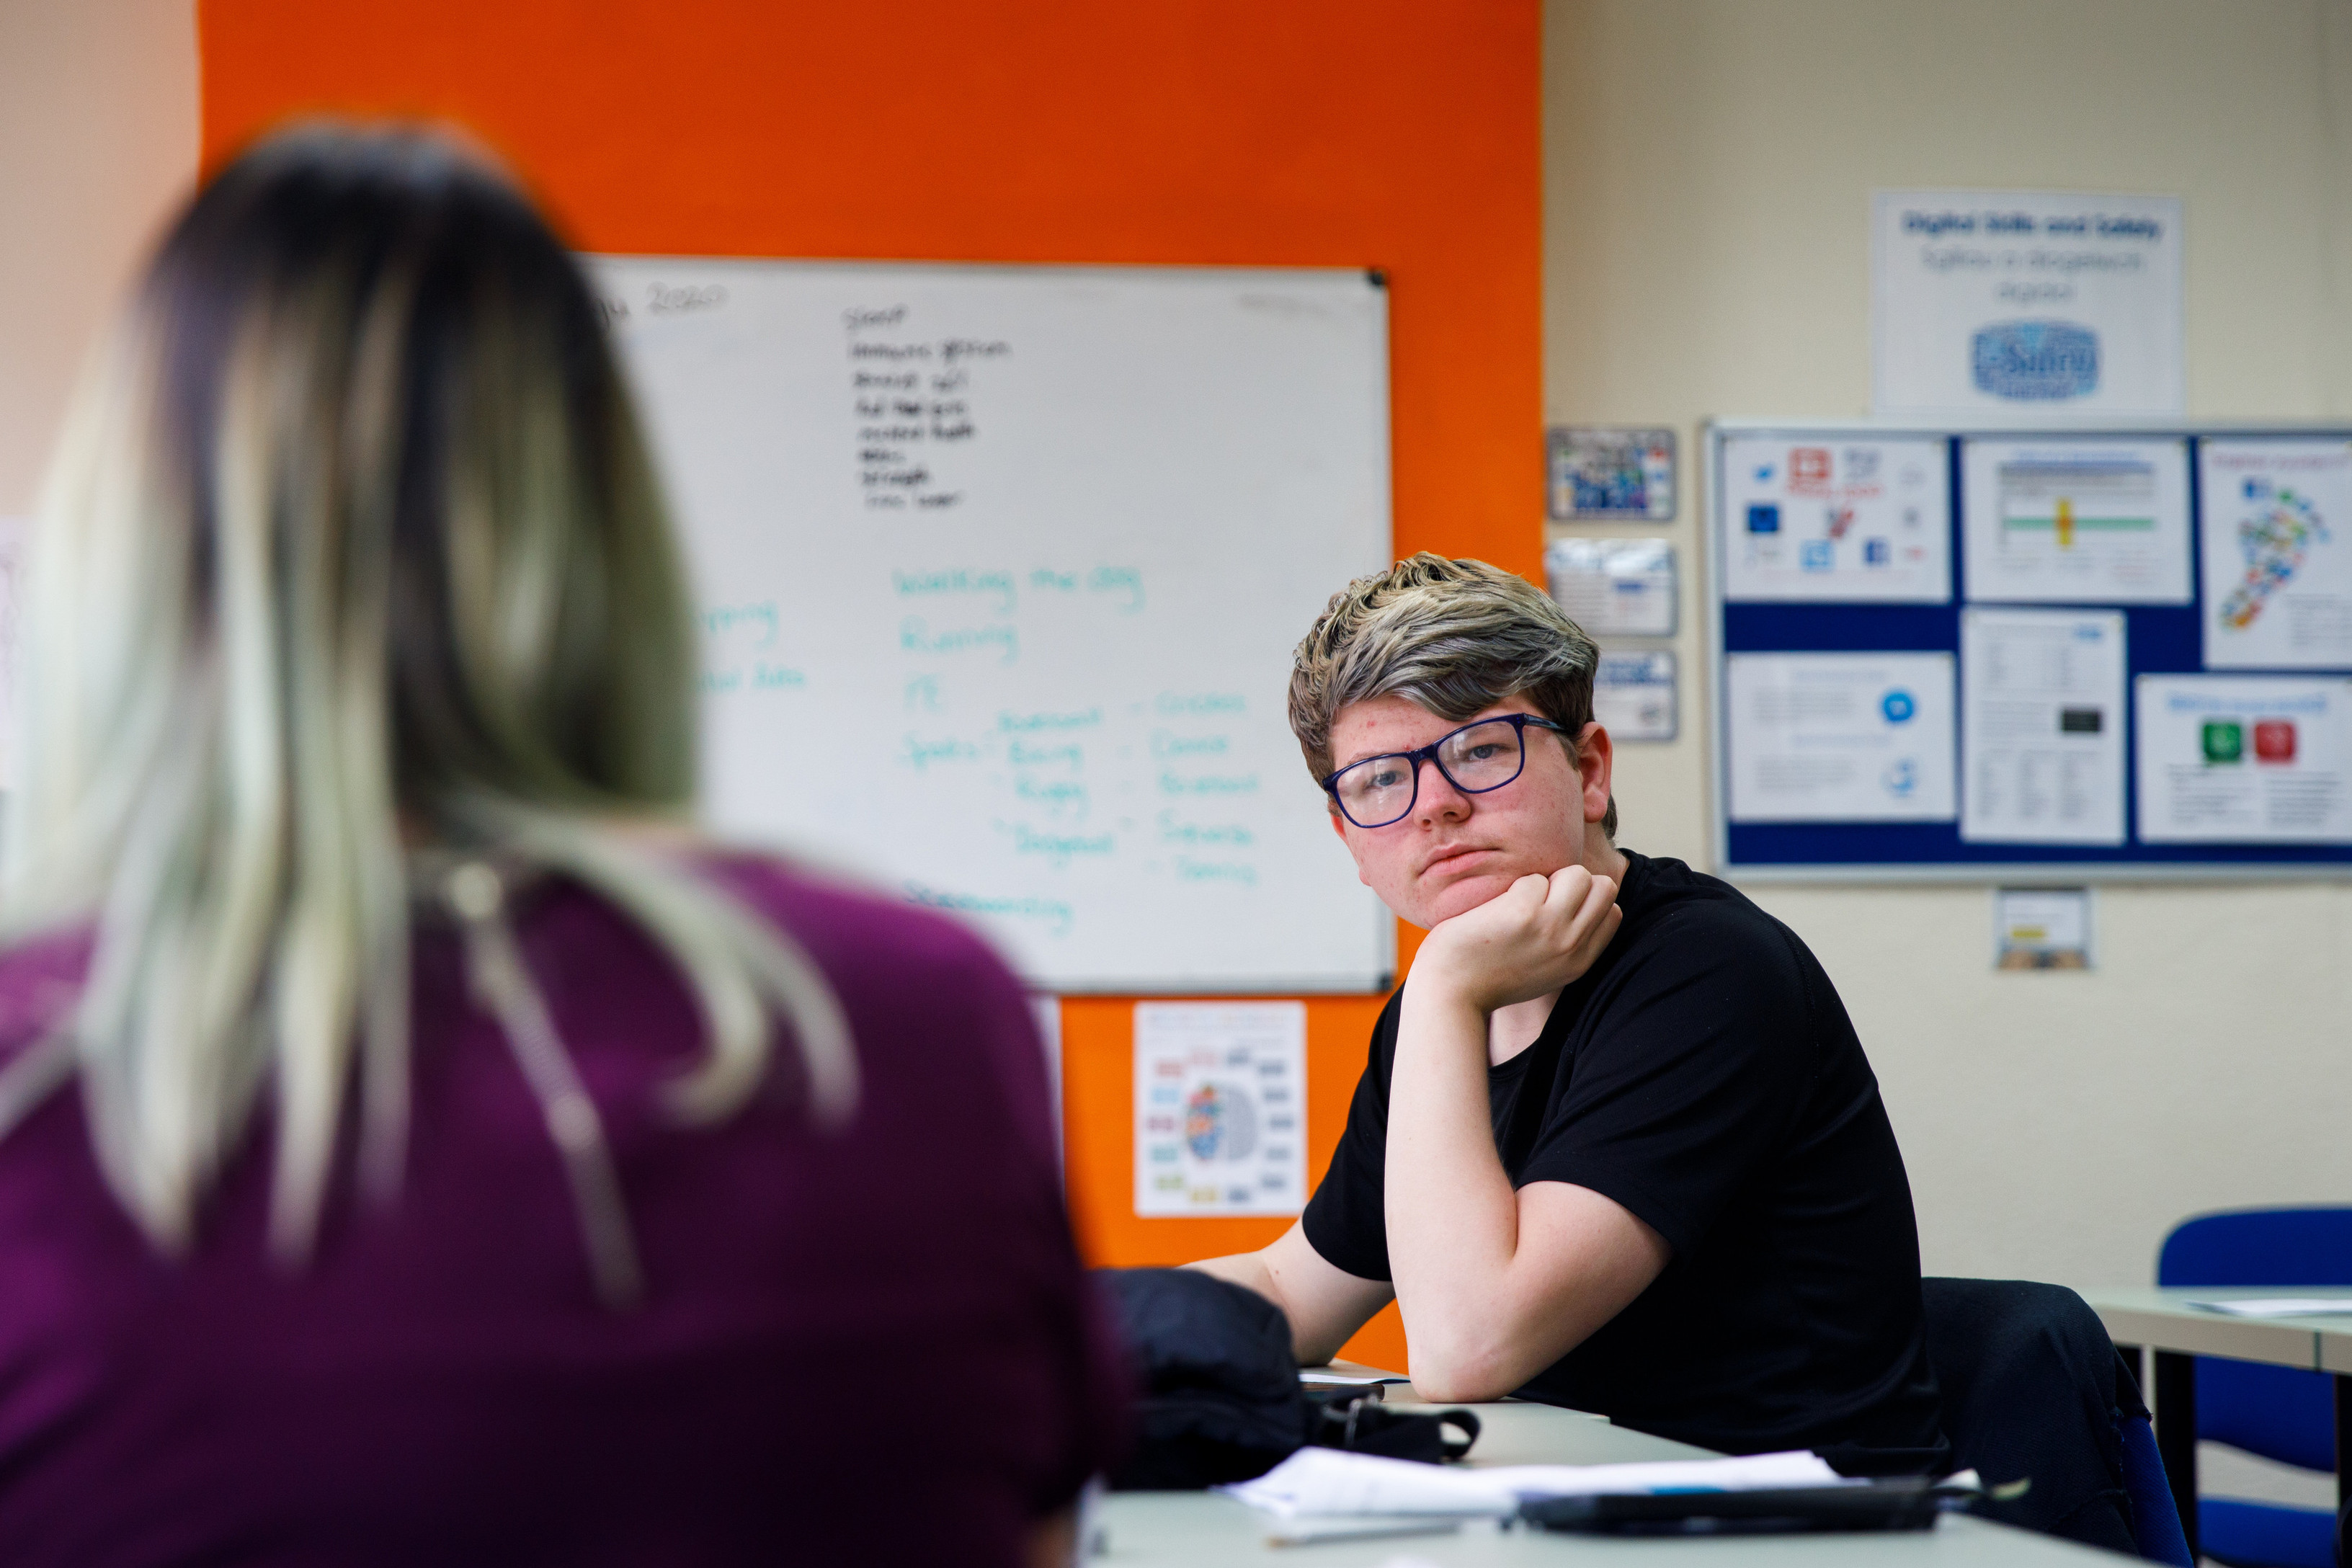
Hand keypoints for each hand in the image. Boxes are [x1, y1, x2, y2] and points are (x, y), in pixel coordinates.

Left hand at [1413, 867, 1620, 1014]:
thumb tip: (1574, 903)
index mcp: (1579, 961)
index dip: (1586, 900)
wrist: (1449, 993)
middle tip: (1539, 898)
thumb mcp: (1542, 969)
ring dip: (1547, 879)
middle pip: (1603, 886)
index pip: (1613, 912)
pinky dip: (1512, 886)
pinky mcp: (1523, 913)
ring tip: (1518, 902)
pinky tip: (1493, 911)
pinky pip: (1532, 878)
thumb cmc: (1487, 976)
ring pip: (1577, 874)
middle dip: (1572, 882)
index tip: (1556, 905)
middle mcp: (1572, 945)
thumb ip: (1565, 943)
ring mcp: (1551, 928)